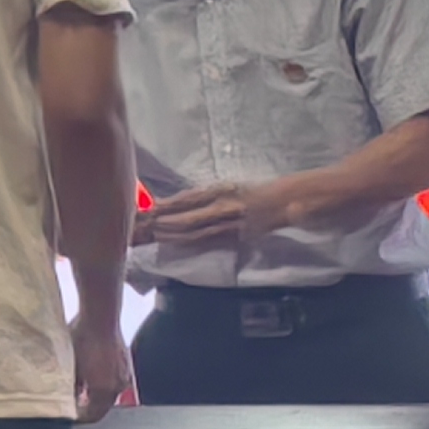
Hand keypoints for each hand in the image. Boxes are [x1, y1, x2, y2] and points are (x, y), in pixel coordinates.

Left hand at [74, 314, 132, 423]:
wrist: (101, 318)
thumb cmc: (82, 339)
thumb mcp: (71, 366)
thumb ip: (73, 387)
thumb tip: (72, 399)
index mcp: (104, 389)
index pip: (94, 415)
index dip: (81, 417)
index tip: (71, 416)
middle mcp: (118, 385)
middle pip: (104, 406)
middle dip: (89, 407)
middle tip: (74, 404)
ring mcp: (125, 375)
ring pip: (110, 394)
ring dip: (97, 395)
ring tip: (81, 389)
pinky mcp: (127, 364)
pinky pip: (115, 381)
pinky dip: (104, 383)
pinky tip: (93, 375)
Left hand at [145, 178, 294, 249]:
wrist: (286, 200)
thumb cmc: (255, 189)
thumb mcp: (228, 186)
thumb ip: (205, 195)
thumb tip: (174, 202)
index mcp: (220, 190)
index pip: (186, 199)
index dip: (165, 205)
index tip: (146, 207)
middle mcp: (223, 207)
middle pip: (186, 219)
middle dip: (162, 223)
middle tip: (142, 225)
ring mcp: (229, 224)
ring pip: (194, 233)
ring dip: (172, 235)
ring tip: (153, 235)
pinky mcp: (235, 236)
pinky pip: (207, 240)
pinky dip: (189, 242)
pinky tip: (175, 242)